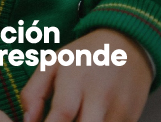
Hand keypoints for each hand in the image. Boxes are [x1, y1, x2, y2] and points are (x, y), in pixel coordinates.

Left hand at [21, 29, 151, 121]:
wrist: (128, 46)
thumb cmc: (84, 56)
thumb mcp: (52, 64)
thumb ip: (33, 92)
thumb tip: (27, 121)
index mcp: (76, 78)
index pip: (62, 113)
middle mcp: (101, 95)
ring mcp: (120, 108)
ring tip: (75, 117)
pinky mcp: (133, 117)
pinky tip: (90, 117)